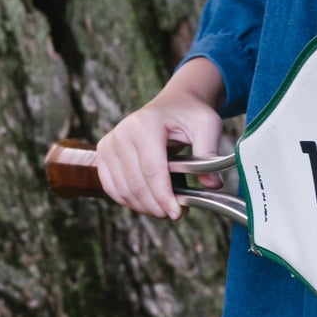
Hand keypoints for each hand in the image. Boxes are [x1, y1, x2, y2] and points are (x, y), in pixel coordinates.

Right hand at [96, 58, 225, 219]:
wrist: (173, 103)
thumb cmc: (190, 115)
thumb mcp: (207, 126)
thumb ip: (209, 152)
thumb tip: (212, 184)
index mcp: (145, 124)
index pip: (151, 169)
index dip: (163, 196)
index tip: (176, 213)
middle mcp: (122, 132)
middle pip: (136, 183)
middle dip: (156, 205)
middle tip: (175, 214)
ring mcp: (109, 143)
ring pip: (122, 189)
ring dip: (143, 206)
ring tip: (164, 209)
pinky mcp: (104, 153)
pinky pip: (112, 187)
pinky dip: (129, 201)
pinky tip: (148, 203)